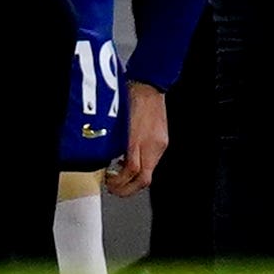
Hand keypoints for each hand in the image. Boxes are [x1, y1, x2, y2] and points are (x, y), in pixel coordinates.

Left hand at [106, 82, 168, 196]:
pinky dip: (141, 167)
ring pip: (150, 171)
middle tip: (115, 188)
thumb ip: (117, 144)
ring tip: (120, 176)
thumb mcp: (119, 122)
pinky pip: (153, 161)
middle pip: (144, 179)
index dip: (119, 182)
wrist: (150, 85)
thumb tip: (110, 161)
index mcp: (139, 139)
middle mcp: (153, 144)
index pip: (132, 171)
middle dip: (128, 189)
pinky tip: (131, 161)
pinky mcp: (163, 140)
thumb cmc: (132, 97)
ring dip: (134, 179)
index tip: (110, 183)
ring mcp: (160, 143)